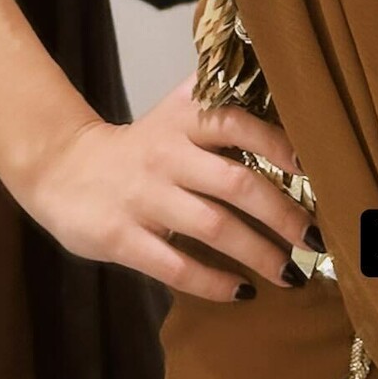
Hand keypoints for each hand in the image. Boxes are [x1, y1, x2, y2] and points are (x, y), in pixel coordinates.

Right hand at [23, 75, 318, 300]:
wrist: (64, 168)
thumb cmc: (141, 146)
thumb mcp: (175, 113)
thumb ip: (219, 102)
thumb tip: (282, 86)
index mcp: (184, 119)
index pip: (236, 123)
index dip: (276, 144)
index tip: (310, 169)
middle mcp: (167, 153)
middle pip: (235, 183)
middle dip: (281, 214)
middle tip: (313, 238)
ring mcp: (144, 197)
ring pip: (212, 227)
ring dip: (257, 253)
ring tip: (288, 272)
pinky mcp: (122, 237)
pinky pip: (175, 265)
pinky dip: (212, 282)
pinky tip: (240, 292)